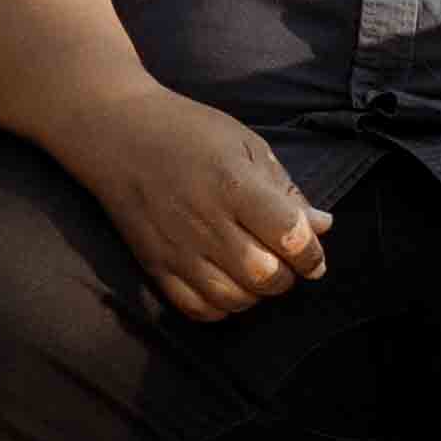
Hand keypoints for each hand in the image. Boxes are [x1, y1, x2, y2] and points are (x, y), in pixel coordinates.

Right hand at [56, 83, 329, 321]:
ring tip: (256, 271)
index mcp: (234, 185)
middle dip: (287, 275)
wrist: (118, 133)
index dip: (311, 252)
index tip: (314, 253)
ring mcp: (176, 248)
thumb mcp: (246, 145)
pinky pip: (196, 308)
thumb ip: (285, 189)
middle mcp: (205, 222)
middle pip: (264, 275)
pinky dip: (221, 307)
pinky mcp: (154, 265)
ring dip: (256, 293)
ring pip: (233, 299)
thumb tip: (323, 226)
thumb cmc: (189, 131)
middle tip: (284, 261)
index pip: (288, 235)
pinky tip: (227, 285)